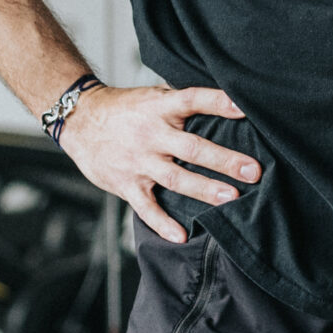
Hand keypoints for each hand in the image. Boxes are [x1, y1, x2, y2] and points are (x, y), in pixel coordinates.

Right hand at [59, 85, 257, 244]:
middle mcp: (151, 134)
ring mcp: (139, 161)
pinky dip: (162, 224)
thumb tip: (224, 101)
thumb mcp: (152, 96)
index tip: (244, 108)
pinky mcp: (126, 184)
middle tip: (252, 171)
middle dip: (224, 160)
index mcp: (160, 107)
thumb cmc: (124, 108)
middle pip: (192, 148)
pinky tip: (181, 236)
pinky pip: (146, 207)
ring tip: (231, 199)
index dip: (218, 102)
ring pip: (176, 178)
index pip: (192, 100)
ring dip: (204, 189)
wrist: (80, 119)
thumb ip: (181, 102)